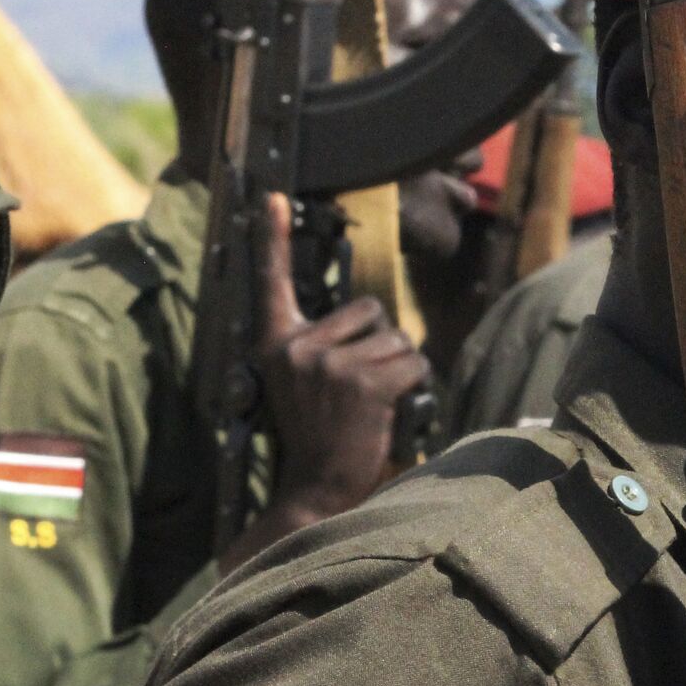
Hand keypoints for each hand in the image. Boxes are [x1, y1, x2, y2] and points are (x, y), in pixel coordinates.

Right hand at [218, 194, 429, 571]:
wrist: (314, 490)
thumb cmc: (319, 435)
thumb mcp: (303, 383)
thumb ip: (321, 345)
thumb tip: (369, 316)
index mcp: (276, 342)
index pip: (272, 280)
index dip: (271, 236)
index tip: (270, 195)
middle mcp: (296, 345)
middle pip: (369, 309)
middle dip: (380, 342)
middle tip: (360, 388)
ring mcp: (328, 363)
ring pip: (397, 339)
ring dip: (399, 368)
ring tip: (373, 404)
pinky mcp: (363, 383)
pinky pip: (413, 364)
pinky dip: (416, 387)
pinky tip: (391, 411)